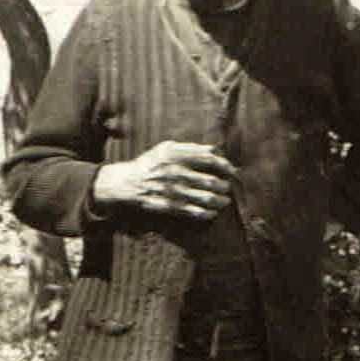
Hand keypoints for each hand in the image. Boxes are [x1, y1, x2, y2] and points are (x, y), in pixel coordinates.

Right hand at [94, 140, 236, 220]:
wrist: (127, 182)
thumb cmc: (151, 163)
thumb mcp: (166, 148)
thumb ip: (190, 148)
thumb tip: (215, 148)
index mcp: (176, 154)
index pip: (209, 158)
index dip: (224, 165)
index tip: (232, 171)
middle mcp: (175, 171)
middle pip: (210, 180)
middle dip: (224, 186)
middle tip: (228, 188)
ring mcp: (172, 190)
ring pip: (204, 198)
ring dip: (219, 201)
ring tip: (225, 201)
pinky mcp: (168, 205)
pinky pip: (193, 211)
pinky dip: (206, 213)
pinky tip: (212, 213)